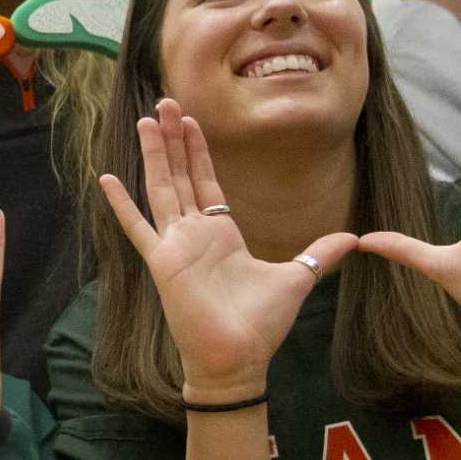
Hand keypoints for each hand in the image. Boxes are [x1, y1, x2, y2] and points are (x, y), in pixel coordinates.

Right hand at [98, 100, 353, 395]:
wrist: (238, 357)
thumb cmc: (260, 324)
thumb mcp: (297, 278)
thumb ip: (319, 254)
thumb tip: (353, 237)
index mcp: (221, 234)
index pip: (206, 181)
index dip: (199, 150)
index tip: (191, 119)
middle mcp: (194, 234)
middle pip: (181, 174)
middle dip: (174, 138)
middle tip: (165, 101)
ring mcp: (175, 245)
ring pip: (162, 188)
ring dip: (154, 154)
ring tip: (145, 120)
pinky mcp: (162, 260)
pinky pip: (137, 227)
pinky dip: (121, 204)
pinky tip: (107, 177)